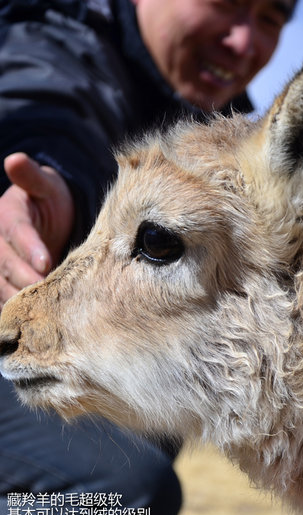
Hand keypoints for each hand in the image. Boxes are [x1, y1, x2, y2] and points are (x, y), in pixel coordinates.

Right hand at [0, 153, 74, 308]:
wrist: (45, 216)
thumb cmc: (49, 199)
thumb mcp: (45, 184)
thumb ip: (32, 176)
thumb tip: (15, 159)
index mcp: (8, 215)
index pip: (17, 231)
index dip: (30, 248)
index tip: (45, 262)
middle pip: (7, 263)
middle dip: (27, 279)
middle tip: (49, 292)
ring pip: (3, 283)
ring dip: (20, 297)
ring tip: (43, 312)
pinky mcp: (3, 279)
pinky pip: (3, 295)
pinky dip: (15, 307)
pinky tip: (33, 319)